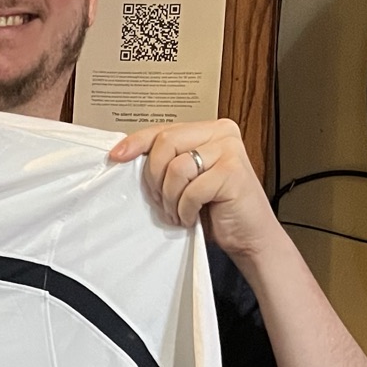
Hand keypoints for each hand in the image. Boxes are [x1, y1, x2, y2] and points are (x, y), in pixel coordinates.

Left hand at [109, 118, 282, 263]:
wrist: (249, 236)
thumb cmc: (217, 210)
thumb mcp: (186, 179)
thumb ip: (168, 161)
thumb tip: (127, 155)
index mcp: (209, 130)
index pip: (164, 129)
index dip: (137, 142)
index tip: (117, 156)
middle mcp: (221, 133)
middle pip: (165, 142)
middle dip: (155, 177)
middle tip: (162, 200)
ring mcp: (230, 150)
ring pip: (176, 167)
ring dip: (171, 198)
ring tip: (179, 211)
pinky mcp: (233, 172)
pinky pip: (191, 190)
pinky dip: (186, 209)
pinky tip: (194, 216)